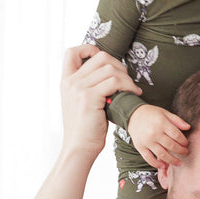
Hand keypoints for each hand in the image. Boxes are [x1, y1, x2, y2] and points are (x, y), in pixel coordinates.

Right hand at [60, 45, 139, 160]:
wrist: (79, 148)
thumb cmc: (86, 129)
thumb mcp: (82, 103)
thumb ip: (89, 87)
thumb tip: (110, 73)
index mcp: (66, 81)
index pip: (72, 52)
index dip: (90, 49)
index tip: (106, 63)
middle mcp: (71, 81)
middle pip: (100, 56)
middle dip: (119, 65)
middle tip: (126, 81)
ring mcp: (79, 88)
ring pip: (110, 68)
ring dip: (126, 78)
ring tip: (131, 89)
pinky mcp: (89, 97)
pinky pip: (114, 81)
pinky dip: (128, 86)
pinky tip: (133, 94)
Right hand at [128, 104, 190, 167]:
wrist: (133, 115)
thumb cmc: (151, 114)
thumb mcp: (164, 113)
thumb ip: (176, 120)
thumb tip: (188, 127)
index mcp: (161, 123)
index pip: (176, 135)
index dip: (183, 141)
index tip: (186, 144)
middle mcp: (154, 132)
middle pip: (171, 146)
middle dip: (180, 151)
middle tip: (185, 152)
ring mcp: (147, 141)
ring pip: (162, 154)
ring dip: (172, 160)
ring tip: (179, 163)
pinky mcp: (140, 147)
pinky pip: (149, 158)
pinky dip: (156, 164)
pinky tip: (163, 166)